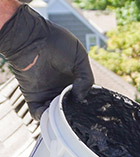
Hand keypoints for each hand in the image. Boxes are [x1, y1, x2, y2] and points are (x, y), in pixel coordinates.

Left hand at [0, 5, 93, 119]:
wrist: (32, 38)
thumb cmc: (55, 41)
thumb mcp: (81, 57)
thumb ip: (87, 79)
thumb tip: (81, 98)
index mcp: (74, 81)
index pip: (83, 98)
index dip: (87, 104)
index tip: (90, 109)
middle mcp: (61, 89)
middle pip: (70, 109)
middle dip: (74, 113)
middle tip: (79, 113)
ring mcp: (48, 94)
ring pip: (56, 114)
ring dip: (61, 117)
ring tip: (65, 113)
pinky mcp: (34, 97)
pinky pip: (39, 114)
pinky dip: (45, 118)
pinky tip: (52, 114)